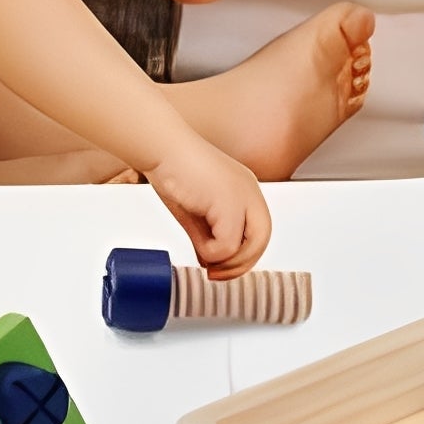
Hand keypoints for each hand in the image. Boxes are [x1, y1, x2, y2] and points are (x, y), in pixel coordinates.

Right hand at [144, 135, 271, 277]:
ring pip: (249, 246)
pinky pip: (228, 245)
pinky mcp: (229, 204)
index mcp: (245, 190)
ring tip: (202, 254)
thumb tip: (210, 262)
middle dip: (240, 265)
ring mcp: (243, 197)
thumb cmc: (173, 171)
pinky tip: (197, 240)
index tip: (220, 267)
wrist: (161, 149)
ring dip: (222, 259)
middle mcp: (250, 192)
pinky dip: (210, 252)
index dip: (243, 255)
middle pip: (262, 240)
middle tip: (215, 274)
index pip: (258, 230)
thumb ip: (207, 235)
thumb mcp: (196, 211)